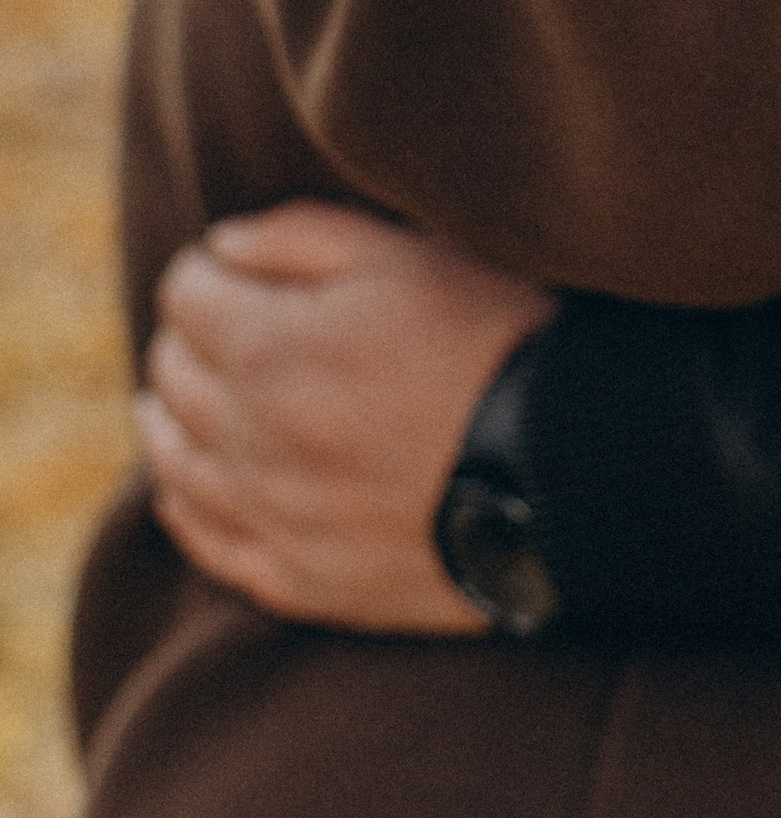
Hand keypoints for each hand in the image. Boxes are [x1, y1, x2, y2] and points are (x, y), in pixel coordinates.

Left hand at [138, 203, 554, 635]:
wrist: (570, 471)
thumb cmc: (496, 342)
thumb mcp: (409, 254)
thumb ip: (301, 236)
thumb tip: (221, 247)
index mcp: (269, 348)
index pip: (185, 293)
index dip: (209, 269)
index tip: (236, 267)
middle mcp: (250, 438)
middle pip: (173, 373)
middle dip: (191, 337)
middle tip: (227, 325)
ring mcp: (271, 517)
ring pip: (175, 461)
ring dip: (172, 418)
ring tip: (186, 398)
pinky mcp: (303, 581)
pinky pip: (208, 543)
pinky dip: (187, 506)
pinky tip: (190, 486)